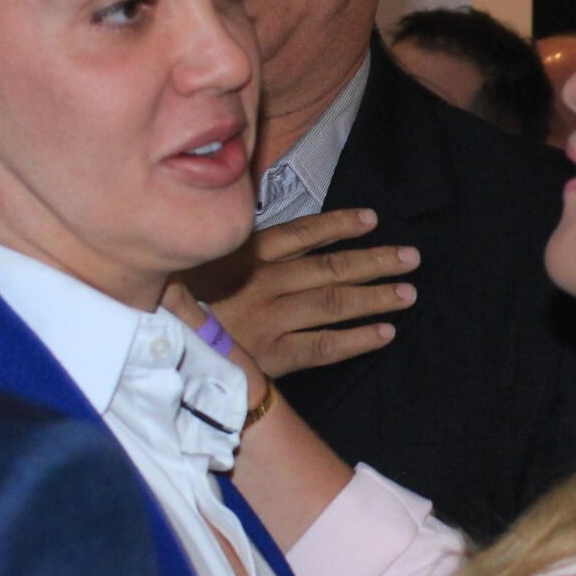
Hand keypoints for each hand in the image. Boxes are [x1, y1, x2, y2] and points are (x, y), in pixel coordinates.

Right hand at [185, 208, 417, 377]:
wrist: (164, 352)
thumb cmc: (179, 303)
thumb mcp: (198, 262)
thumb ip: (235, 249)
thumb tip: (271, 230)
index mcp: (247, 255)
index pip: (302, 233)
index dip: (340, 225)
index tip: (371, 220)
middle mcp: (264, 282)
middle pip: (330, 267)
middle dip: (374, 261)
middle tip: (411, 257)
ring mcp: (272, 319)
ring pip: (334, 303)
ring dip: (376, 296)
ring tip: (408, 293)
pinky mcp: (275, 356)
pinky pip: (326, 345)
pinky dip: (358, 338)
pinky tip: (386, 333)